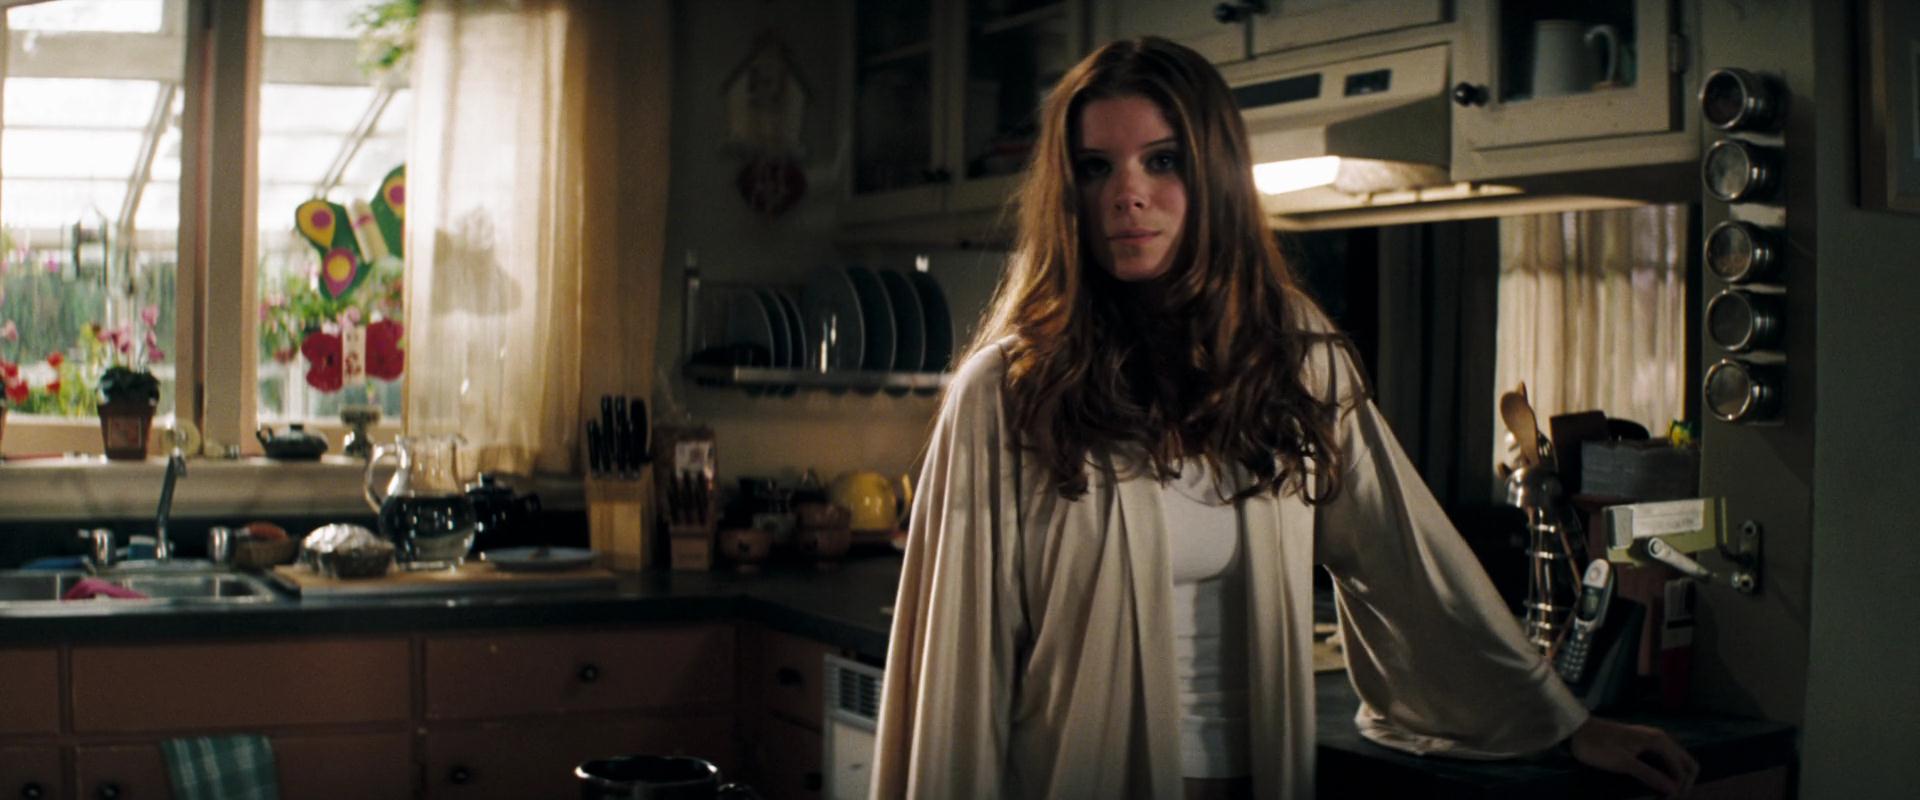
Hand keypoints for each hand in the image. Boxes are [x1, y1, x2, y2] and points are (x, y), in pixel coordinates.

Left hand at [1569, 716, 1698, 797]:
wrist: (1577, 730)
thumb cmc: (1598, 746)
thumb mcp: (1623, 763)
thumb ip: (1650, 775)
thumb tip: (1674, 790)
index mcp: (1659, 741)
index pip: (1683, 769)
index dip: (1679, 789)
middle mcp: (1661, 738)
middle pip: (1686, 763)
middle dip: (1683, 784)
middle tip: (1668, 799)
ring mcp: (1653, 740)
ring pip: (1676, 762)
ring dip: (1675, 779)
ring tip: (1663, 795)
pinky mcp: (1644, 744)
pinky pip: (1664, 760)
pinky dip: (1666, 773)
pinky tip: (1656, 784)